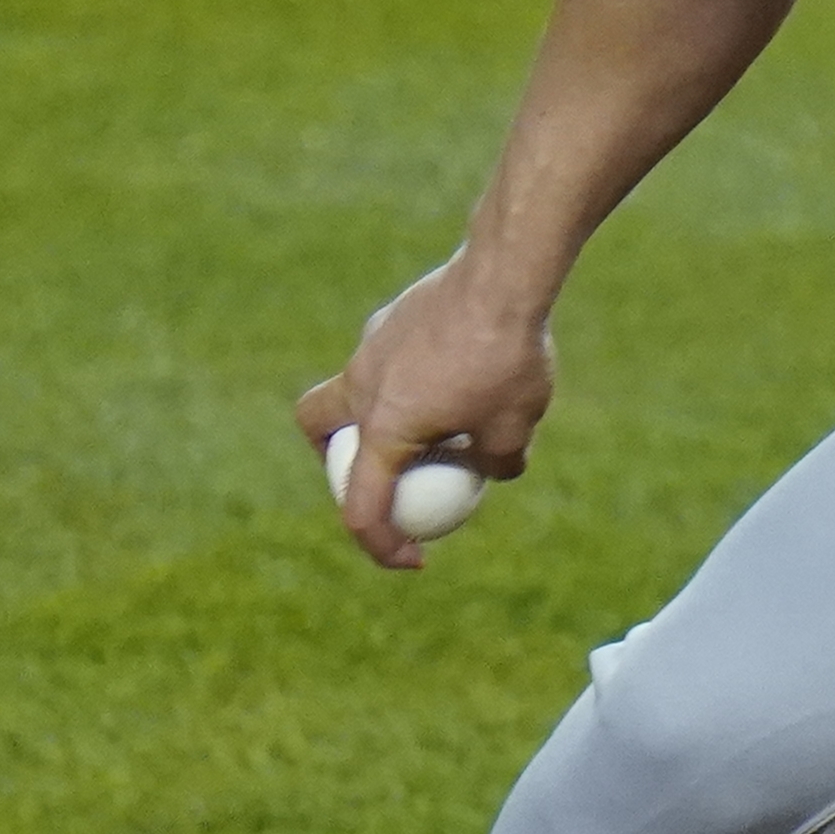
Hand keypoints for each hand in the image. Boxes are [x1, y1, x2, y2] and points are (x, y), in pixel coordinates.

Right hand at [297, 257, 555, 572]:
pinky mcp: (392, 316)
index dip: (382, 546)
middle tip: (387, 477)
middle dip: (338, 461)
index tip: (413, 558)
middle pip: (317, 429)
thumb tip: (493, 471)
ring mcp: (371, 344)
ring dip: (380, 414)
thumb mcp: (517, 430)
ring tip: (436, 423)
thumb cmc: (509, 359)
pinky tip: (461, 372)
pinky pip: (387, 359)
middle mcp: (362, 385)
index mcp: (383, 427)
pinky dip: (407, 378)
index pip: (362, 506)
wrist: (504, 275)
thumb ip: (499, 463)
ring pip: (353, 388)